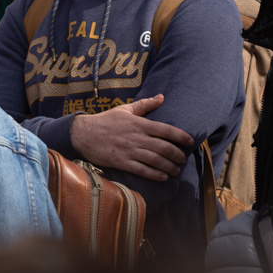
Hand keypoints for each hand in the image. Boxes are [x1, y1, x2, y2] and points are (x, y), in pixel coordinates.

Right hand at [70, 94, 192, 180]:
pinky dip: (155, 174)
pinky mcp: (121, 161)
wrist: (82, 134)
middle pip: (164, 147)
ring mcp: (129, 150)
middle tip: (182, 159)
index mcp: (138, 123)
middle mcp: (136, 137)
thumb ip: (144, 104)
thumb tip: (162, 97)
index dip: (181, 136)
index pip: (166, 130)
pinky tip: (163, 176)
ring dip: (170, 167)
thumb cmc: (104, 121)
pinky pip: (142, 170)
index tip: (190, 141)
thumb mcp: (124, 110)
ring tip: (176, 170)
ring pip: (156, 160)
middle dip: (177, 155)